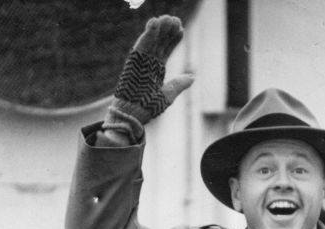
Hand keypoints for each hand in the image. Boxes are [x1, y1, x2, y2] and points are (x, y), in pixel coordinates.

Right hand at [102, 15, 194, 141]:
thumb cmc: (146, 108)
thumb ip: (178, 85)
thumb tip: (192, 77)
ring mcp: (140, 62)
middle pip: (159, 43)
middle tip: (176, 19)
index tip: (181, 30)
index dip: (173, 41)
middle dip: (167, 31)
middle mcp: (148, 64)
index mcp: (155, 70)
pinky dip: (147, 34)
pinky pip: (141, 45)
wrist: (132, 115)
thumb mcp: (167, 96)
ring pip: (151, 41)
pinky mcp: (133, 62)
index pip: (166, 51)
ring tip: (168, 18)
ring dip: (159, 28)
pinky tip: (154, 22)